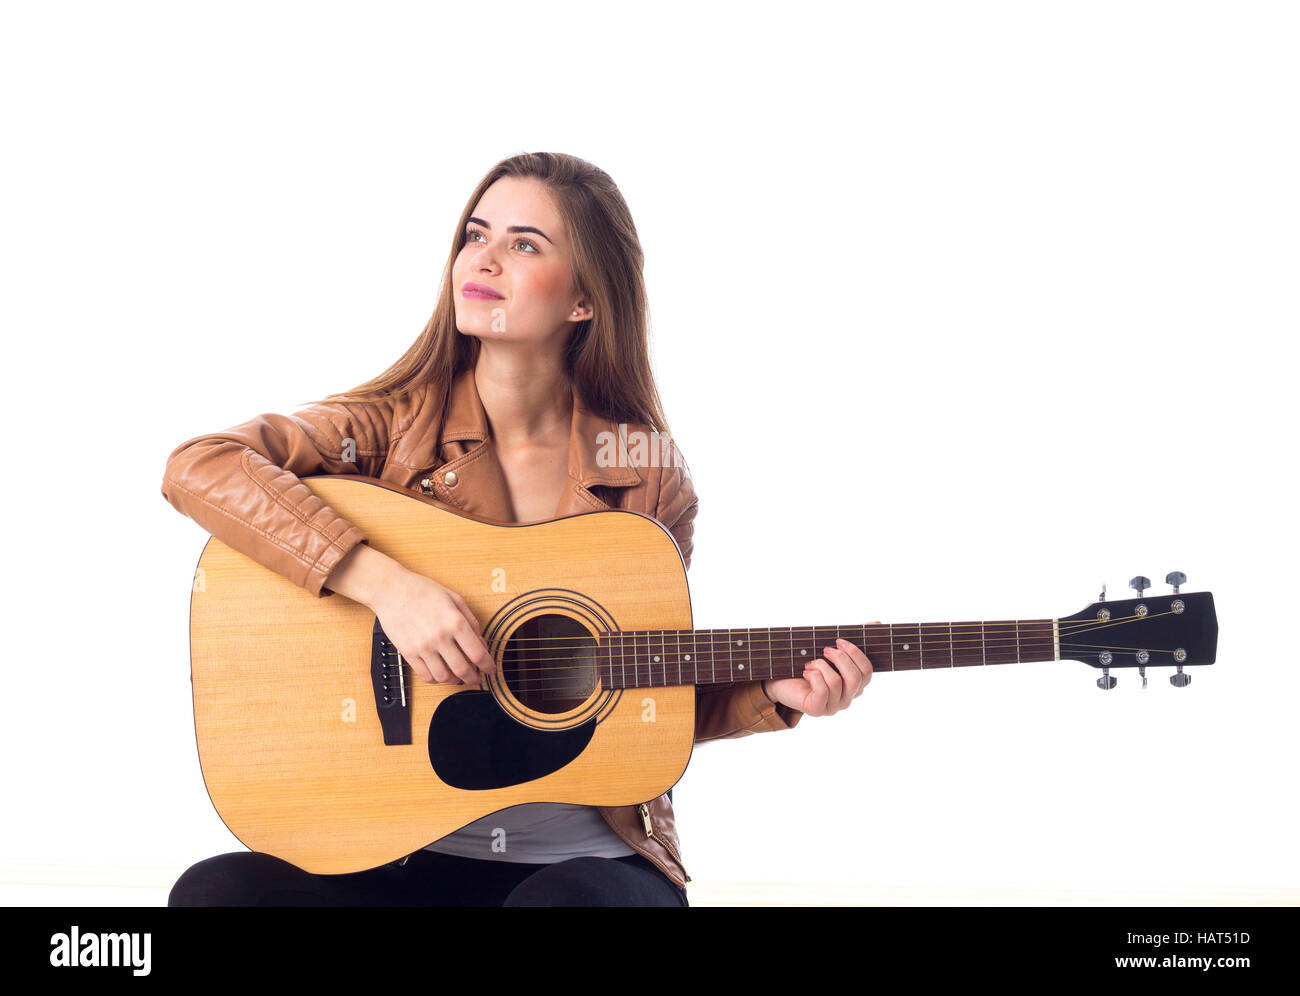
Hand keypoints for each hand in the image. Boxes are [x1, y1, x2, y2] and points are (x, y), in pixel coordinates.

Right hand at [370, 569, 494, 686]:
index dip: (488, 666)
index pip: (477, 653)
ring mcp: (422, 647)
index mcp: (455, 622)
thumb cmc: (423, 591)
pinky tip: (440, 674)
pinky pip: (425, 675)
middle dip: (473, 678)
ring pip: (444, 677)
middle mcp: (440, 636)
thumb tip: (482, 643)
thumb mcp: (455, 599)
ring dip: (454, 681)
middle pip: (462, 670)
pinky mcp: (408, 653)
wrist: (391, 589)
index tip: (491, 670)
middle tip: (476, 679)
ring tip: (458, 677)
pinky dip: (436, 679)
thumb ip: (471, 622)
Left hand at [761, 624, 876, 716]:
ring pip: (837, 683)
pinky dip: (813, 676)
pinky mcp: (817, 709)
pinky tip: (806, 671)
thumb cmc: (808, 662)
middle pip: (856, 678)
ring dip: (822, 666)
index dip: (855, 653)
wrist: (780, 678)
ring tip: (811, 662)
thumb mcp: (829, 649)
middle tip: (825, 649)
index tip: (839, 640)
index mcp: (855, 684)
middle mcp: (847, 697)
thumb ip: (853, 639)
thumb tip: (876, 623)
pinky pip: (823, 691)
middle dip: (840, 658)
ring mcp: (833, 706)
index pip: (867, 671)